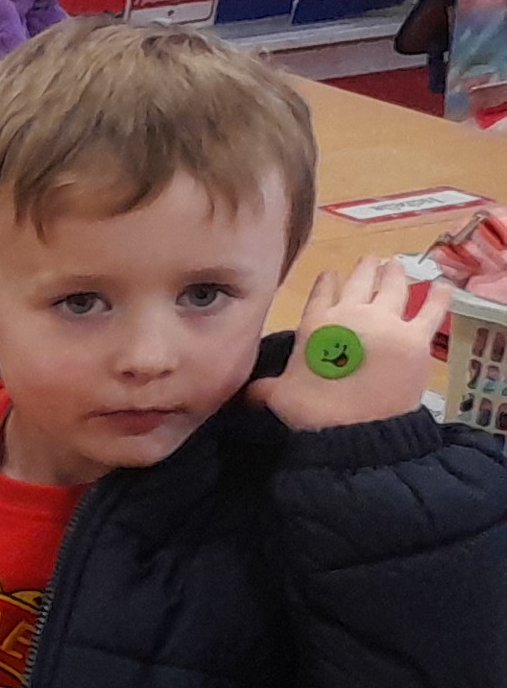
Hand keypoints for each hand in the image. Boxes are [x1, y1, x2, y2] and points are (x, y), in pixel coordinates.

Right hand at [254, 257, 436, 431]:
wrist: (354, 427)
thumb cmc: (313, 410)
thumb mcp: (278, 397)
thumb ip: (262, 388)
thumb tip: (244, 392)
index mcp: (316, 326)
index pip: (321, 296)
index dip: (326, 283)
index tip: (330, 273)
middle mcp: (350, 315)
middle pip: (359, 284)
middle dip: (364, 270)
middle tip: (370, 260)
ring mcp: (385, 322)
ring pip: (392, 288)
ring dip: (394, 274)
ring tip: (395, 265)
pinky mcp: (415, 337)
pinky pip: (430, 311)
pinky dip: (438, 298)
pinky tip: (443, 286)